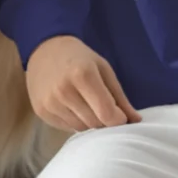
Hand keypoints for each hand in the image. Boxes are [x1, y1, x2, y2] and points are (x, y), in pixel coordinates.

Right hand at [26, 35, 142, 131]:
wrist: (45, 49)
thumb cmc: (80, 57)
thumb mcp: (103, 69)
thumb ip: (119, 97)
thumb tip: (136, 121)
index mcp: (83, 75)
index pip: (107, 114)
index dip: (118, 119)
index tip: (120, 114)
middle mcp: (64, 90)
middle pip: (95, 123)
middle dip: (104, 119)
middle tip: (102, 105)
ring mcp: (50, 102)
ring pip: (81, 128)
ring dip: (89, 120)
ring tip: (85, 102)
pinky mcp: (41, 110)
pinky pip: (66, 127)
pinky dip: (74, 120)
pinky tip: (71, 104)